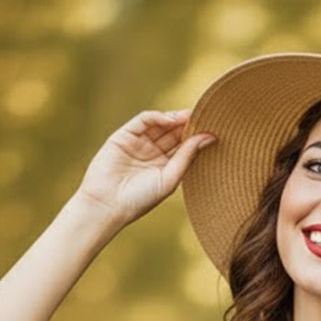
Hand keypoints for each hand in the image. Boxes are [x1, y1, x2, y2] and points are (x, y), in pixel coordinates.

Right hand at [75, 107, 215, 226]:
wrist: (108, 204)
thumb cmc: (140, 199)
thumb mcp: (169, 179)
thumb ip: (187, 157)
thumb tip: (209, 138)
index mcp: (166, 166)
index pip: (184, 146)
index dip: (197, 136)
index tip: (213, 128)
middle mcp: (153, 153)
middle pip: (174, 133)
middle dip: (188, 124)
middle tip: (204, 116)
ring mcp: (139, 142)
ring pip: (161, 124)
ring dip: (175, 118)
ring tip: (189, 115)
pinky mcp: (124, 135)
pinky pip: (143, 120)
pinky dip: (157, 117)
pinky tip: (169, 119)